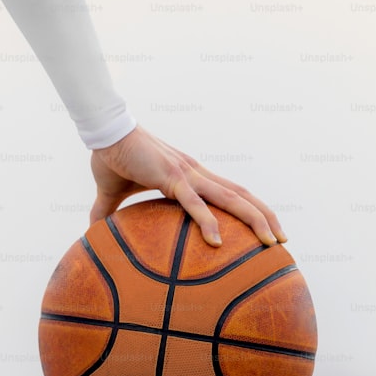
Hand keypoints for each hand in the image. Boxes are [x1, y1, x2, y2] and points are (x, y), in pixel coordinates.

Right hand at [88, 124, 285, 246]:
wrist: (103, 132)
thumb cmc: (111, 157)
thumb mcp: (111, 194)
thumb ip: (107, 214)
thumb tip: (92, 233)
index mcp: (191, 177)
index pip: (231, 193)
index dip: (251, 210)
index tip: (265, 231)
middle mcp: (197, 174)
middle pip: (243, 196)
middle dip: (267, 218)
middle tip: (283, 242)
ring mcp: (188, 175)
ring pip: (232, 199)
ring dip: (256, 220)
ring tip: (272, 242)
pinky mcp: (171, 177)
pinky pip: (194, 204)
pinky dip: (209, 222)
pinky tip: (218, 242)